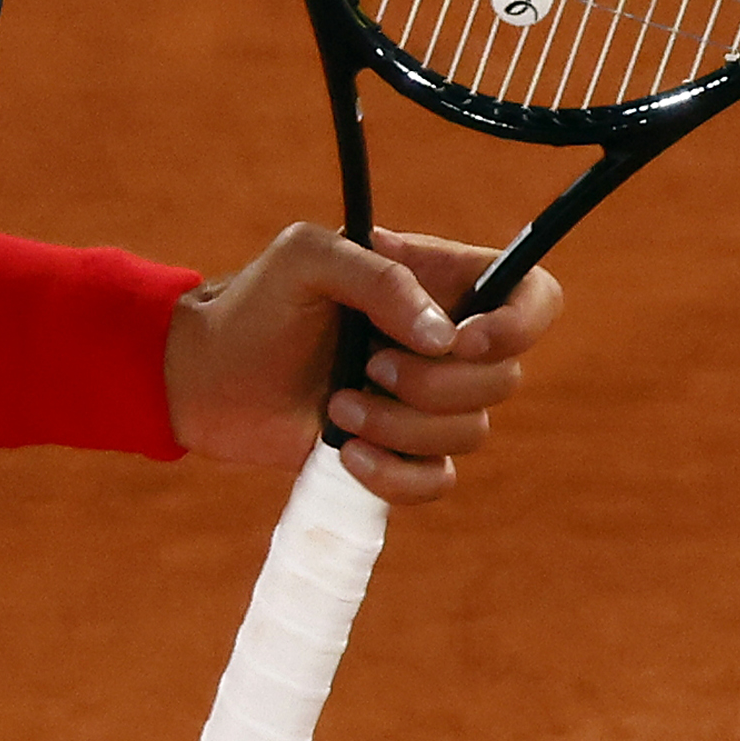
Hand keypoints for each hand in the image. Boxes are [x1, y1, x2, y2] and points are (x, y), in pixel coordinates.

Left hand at [163, 225, 561, 505]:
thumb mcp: (308, 259)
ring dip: (402, 426)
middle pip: (504, 377)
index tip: (463, 340)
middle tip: (365, 366)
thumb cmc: (254, 304)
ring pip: (472, 432)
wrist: (205, 379)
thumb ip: (380, 278)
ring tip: (337, 406)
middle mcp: (447, 342)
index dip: (522, 323)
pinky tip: (344, 452)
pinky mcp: (401, 453)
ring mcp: (426, 402)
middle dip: (433, 383)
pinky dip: (396, 475)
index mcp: (441, 283)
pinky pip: (438, 481)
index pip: (534, 296)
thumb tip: (444, 338)